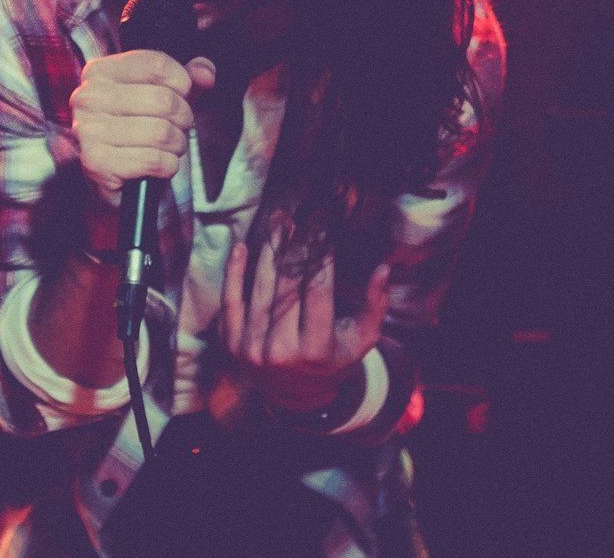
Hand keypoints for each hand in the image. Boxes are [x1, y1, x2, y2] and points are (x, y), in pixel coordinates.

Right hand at [67, 50, 216, 208]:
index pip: (157, 64)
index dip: (182, 84)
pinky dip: (167, 166)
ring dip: (176, 145)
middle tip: (176, 129)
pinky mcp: (96, 163)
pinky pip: (154, 160)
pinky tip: (158, 166)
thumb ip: (186, 79)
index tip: (180, 97)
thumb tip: (206, 73)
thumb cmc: (136, 131)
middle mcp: (89, 97)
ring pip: (161, 132)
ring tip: (167, 148)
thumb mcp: (162, 96)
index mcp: (100, 72)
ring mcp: (89, 130)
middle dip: (182, 119)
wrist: (112, 179)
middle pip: (163, 100)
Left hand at [220, 227, 389, 412]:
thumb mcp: (361, 341)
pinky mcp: (231, 344)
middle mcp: (280, 350)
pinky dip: (234, 272)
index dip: (321, 254)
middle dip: (293, 246)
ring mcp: (251, 348)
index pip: (318, 290)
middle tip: (297, 216)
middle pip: (286, 285)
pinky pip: (230, 301)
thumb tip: (383, 269)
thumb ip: (374, 306)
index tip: (323, 226)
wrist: (294, 397)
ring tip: (276, 222)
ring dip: (268, 250)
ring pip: (259, 288)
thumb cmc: (334, 360)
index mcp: (315, 349)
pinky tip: (241, 247)